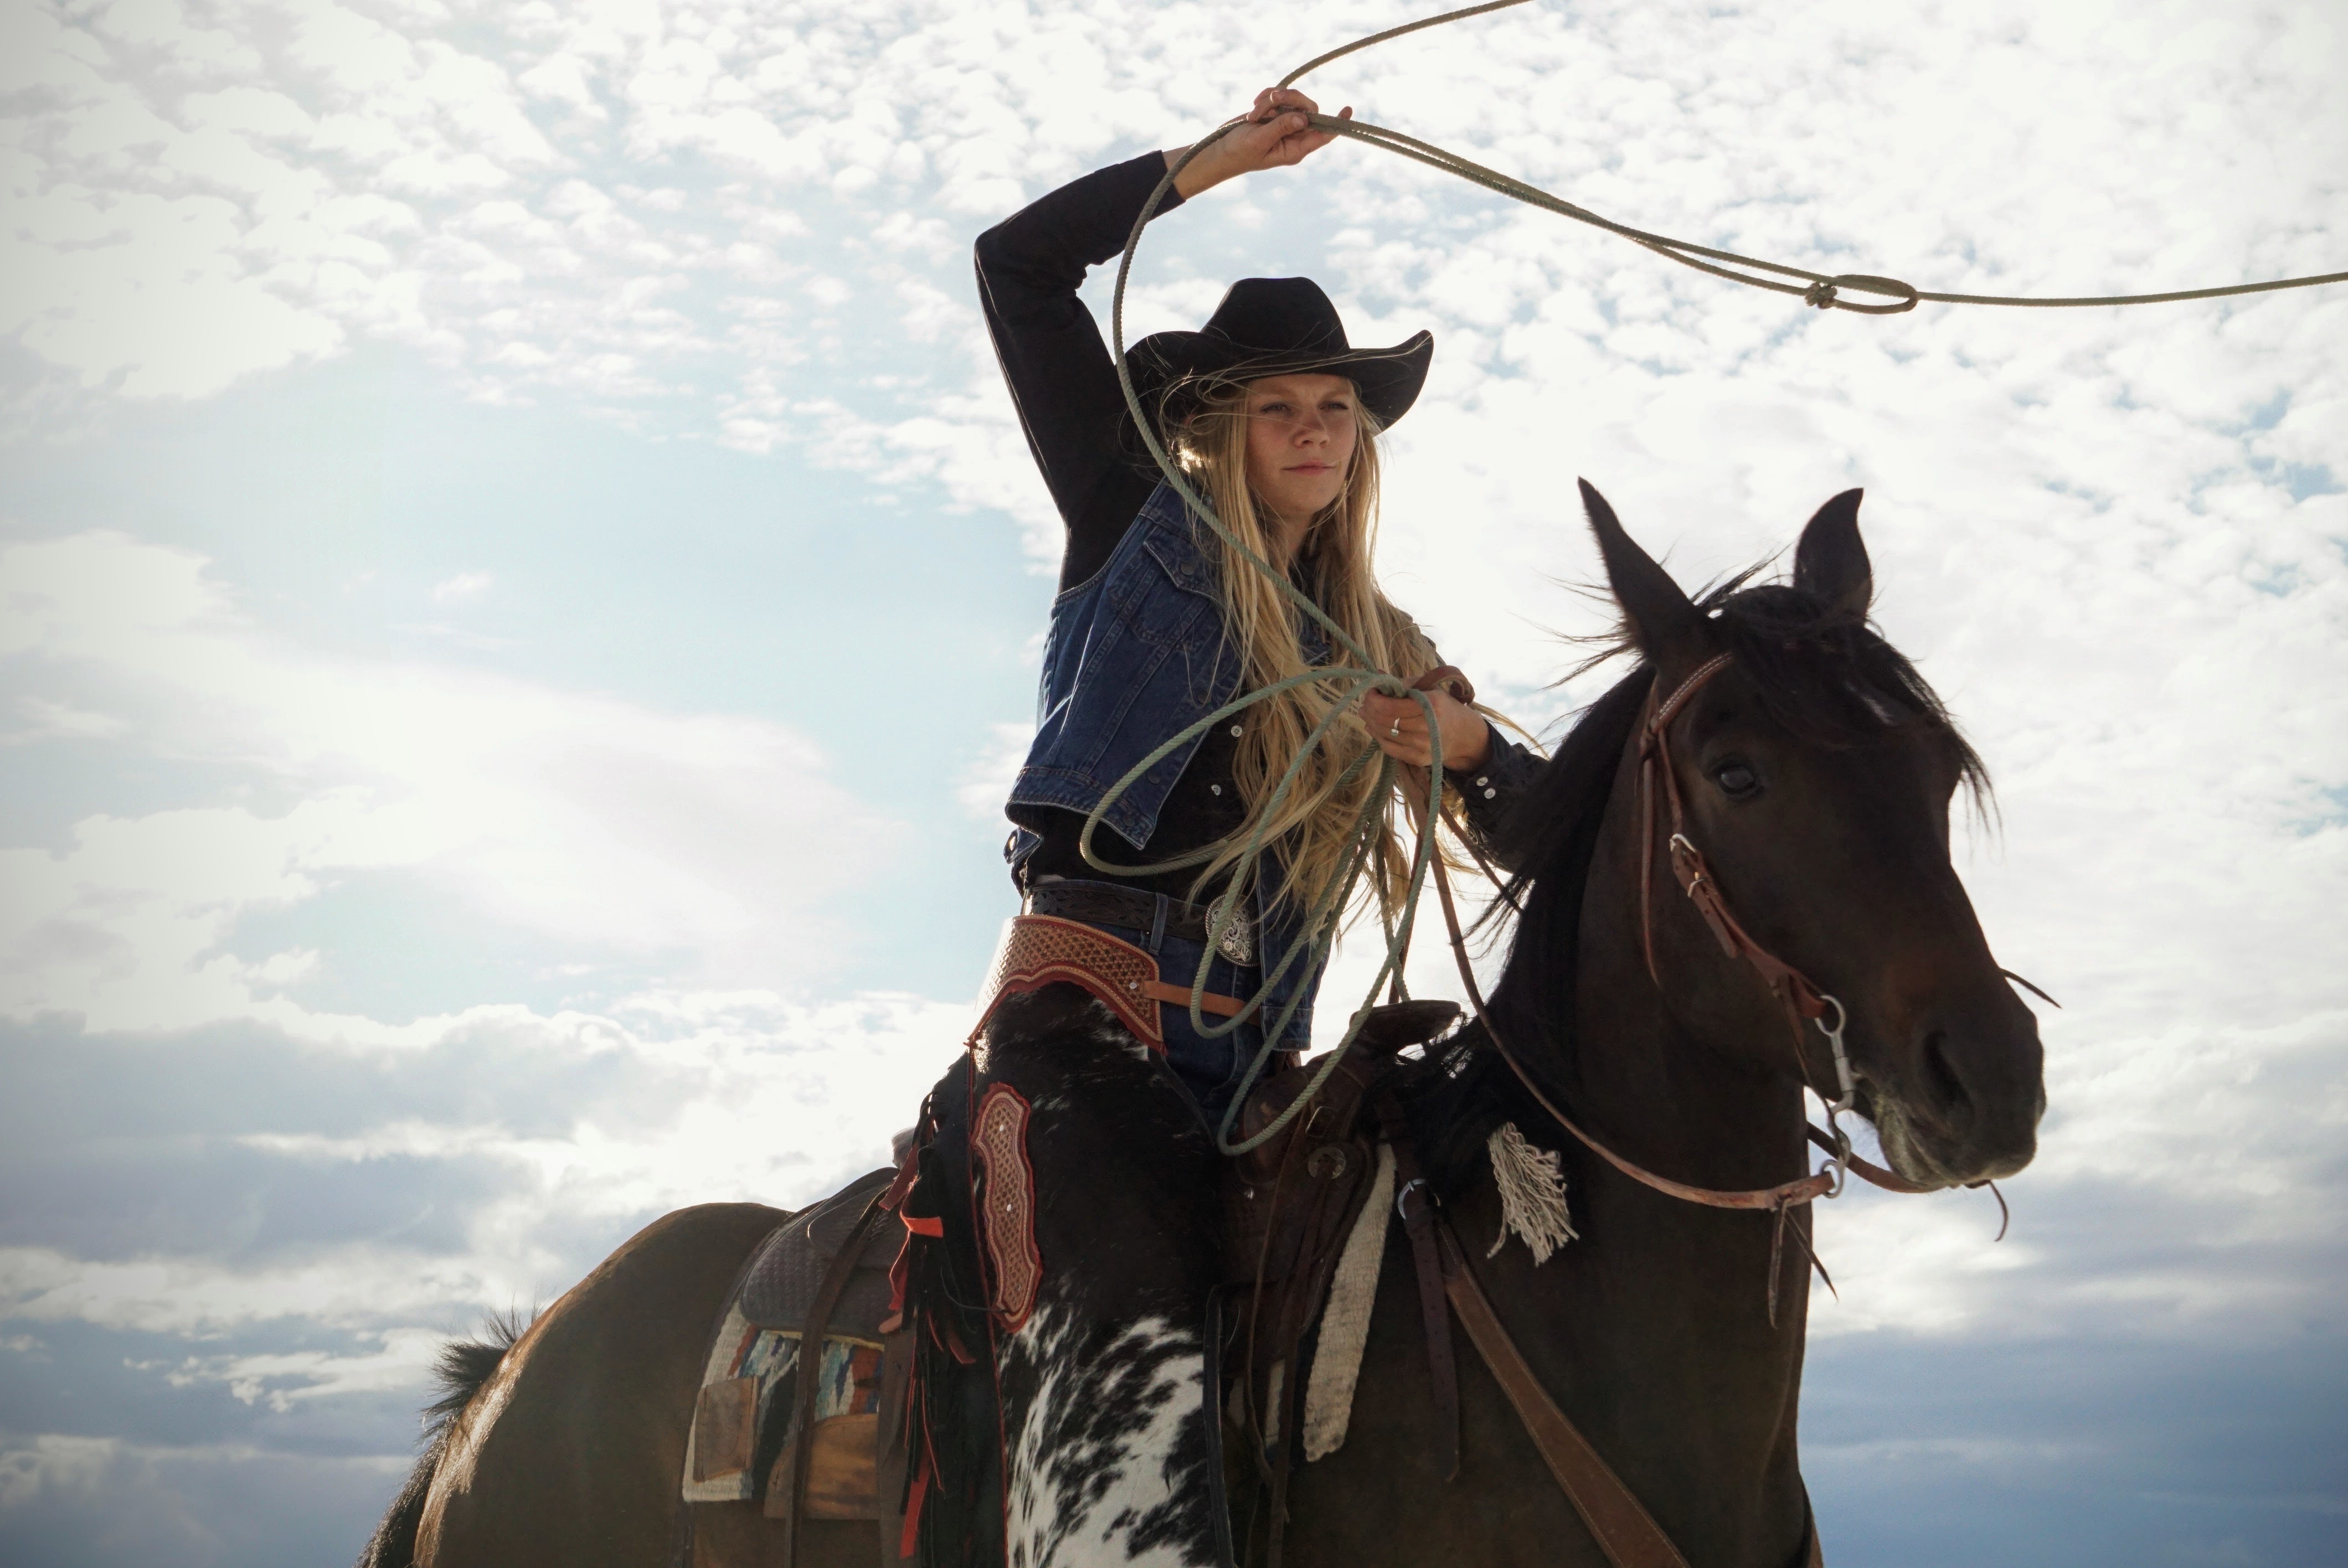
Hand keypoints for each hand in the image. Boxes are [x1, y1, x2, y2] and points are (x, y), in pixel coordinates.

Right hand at [1168, 88, 1352, 197]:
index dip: (1337, 122)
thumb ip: (1281, 128)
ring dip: (1273, 98)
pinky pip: (1279, 94)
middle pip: (1308, 108)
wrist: (1222, 148)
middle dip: (1291, 100)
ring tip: (1254, 110)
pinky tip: (1253, 105)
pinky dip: (1266, 96)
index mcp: (1296, 148)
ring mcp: (1285, 121)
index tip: (1348, 109)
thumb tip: (1303, 118)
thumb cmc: (1240, 152)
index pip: (1323, 134)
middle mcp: (1294, 134)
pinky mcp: (1275, 110)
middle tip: (1271, 98)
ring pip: (1292, 98)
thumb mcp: (1259, 141)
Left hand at [1360, 687, 1492, 772]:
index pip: (1391, 706)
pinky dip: (1378, 737)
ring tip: (1367, 714)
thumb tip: (1379, 675)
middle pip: (1386, 720)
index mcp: (1431, 705)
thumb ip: (1405, 683)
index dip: (1374, 699)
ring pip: (1385, 734)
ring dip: (1371, 723)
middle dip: (1371, 710)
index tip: (1372, 691)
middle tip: (1365, 703)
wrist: (1463, 735)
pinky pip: (1390, 749)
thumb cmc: (1444, 708)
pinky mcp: (1418, 759)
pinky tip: (1374, 728)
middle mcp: (1427, 727)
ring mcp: (1422, 746)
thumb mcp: (1430, 689)